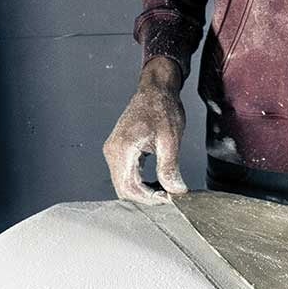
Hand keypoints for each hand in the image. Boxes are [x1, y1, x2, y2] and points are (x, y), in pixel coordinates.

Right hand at [102, 57, 188, 204]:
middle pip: (123, 189)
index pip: (130, 187)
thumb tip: (175, 191)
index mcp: (123, 148)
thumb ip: (169, 167)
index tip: (169, 199)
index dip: (149, 198)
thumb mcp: (170, 139)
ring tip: (164, 191)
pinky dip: (139, 183)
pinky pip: (124, 175)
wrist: (155, 90)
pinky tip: (155, 183)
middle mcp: (112, 151)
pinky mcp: (118, 151)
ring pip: (123, 184)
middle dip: (146, 198)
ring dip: (142, 192)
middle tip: (168, 197)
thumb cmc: (162, 108)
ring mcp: (113, 151)